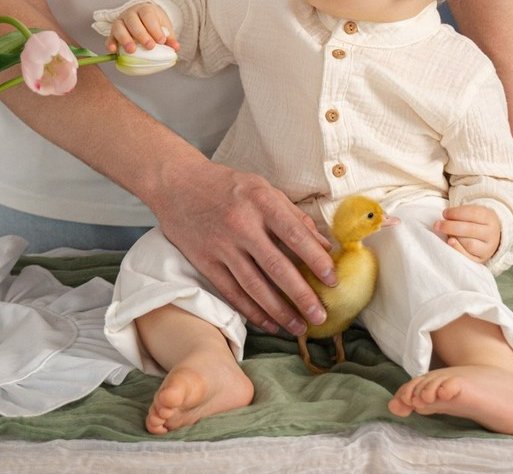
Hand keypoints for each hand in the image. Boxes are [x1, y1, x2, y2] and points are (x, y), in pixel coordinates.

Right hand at [104, 2, 178, 53]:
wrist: (142, 15)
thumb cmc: (153, 22)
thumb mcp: (163, 26)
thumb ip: (169, 37)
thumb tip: (176, 48)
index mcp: (145, 9)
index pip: (148, 16)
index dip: (154, 29)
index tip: (162, 41)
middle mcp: (130, 13)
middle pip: (133, 22)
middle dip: (141, 35)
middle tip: (150, 47)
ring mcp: (120, 22)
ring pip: (119, 28)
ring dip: (125, 39)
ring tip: (131, 51)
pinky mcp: (112, 32)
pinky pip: (109, 37)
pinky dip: (110, 44)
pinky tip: (113, 51)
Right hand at [155, 159, 335, 336]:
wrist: (179, 184)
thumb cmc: (229, 186)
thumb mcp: (265, 189)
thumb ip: (295, 217)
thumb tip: (324, 245)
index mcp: (261, 201)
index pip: (295, 235)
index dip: (316, 260)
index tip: (333, 280)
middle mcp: (242, 224)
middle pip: (276, 267)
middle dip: (301, 295)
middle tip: (320, 316)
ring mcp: (222, 246)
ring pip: (254, 286)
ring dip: (279, 311)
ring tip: (299, 328)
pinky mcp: (205, 262)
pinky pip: (232, 292)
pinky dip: (252, 311)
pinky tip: (270, 323)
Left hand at [434, 203, 499, 262]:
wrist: (489, 237)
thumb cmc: (476, 222)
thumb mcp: (473, 213)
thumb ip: (461, 213)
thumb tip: (444, 218)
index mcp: (490, 218)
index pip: (473, 213)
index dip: (456, 213)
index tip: (444, 213)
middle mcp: (491, 233)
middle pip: (470, 229)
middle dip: (451, 226)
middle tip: (437, 225)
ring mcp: (488, 248)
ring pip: (470, 243)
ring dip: (454, 237)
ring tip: (445, 233)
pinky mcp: (481, 259)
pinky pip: (468, 256)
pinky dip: (457, 249)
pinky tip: (449, 242)